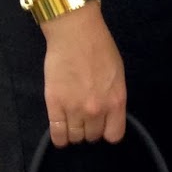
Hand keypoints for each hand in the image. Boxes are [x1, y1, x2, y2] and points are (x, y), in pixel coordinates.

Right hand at [41, 2, 126, 147]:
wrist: (75, 34)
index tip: (102, 126)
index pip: (114, 135)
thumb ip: (113, 97)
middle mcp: (97, 110)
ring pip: (75, 137)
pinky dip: (59, 138)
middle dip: (90, 129)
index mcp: (116, 101)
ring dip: (74, 132)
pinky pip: (58, 133)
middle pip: (93, 136)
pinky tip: (60, 133)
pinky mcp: (54, 105)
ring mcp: (74, 109)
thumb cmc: (100, 48)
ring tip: (72, 121)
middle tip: (85, 118)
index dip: (107, 132)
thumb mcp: (117, 75)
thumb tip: (108, 113)